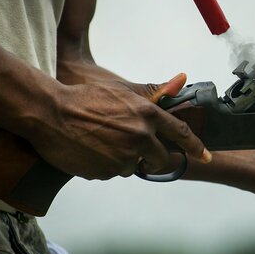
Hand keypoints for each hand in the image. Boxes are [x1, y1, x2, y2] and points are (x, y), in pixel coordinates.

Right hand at [28, 73, 210, 179]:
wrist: (49, 113)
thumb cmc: (84, 98)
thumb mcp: (122, 91)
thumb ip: (153, 93)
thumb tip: (182, 80)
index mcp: (147, 115)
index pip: (180, 133)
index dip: (195, 146)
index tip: (205, 156)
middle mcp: (140, 138)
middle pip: (161, 159)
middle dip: (154, 158)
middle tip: (138, 151)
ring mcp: (123, 157)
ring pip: (133, 166)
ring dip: (124, 159)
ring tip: (102, 141)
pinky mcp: (105, 172)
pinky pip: (112, 173)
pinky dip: (106, 165)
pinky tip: (91, 149)